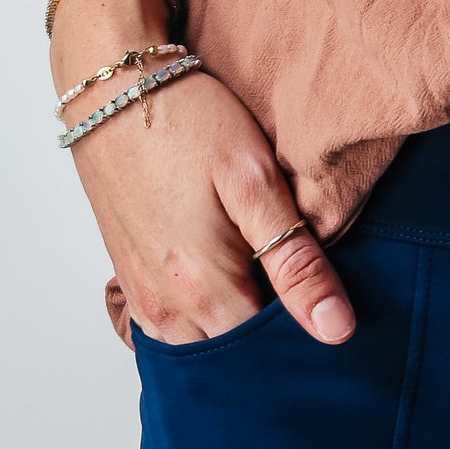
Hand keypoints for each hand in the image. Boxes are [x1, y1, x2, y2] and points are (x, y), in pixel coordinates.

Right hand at [68, 63, 355, 349]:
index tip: (332, 307)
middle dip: (273, 341)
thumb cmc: (188, 122)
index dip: (309, 335)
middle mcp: (166, 309)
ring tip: (270, 285)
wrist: (113, 89)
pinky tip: (230, 283)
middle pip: (235, 359)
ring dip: (238, 334)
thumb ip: (295, 260)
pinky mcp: (130, 283)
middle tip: (306, 294)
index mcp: (203, 288)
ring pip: (203, 350)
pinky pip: (173, 333)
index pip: (270, 352)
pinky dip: (204, 324)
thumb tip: (336, 329)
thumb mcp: (255, 180)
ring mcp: (142, 300)